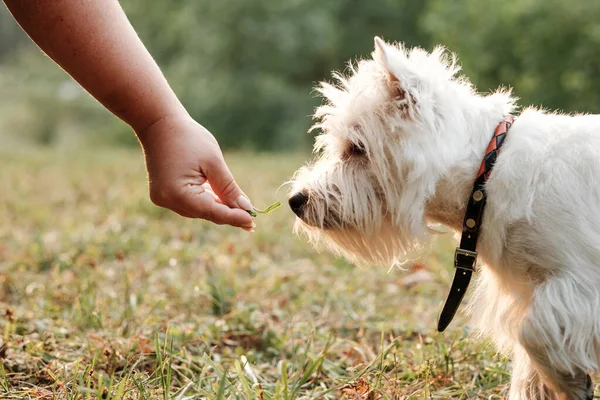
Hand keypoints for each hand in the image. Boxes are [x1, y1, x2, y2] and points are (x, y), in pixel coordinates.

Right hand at [137, 114, 254, 230]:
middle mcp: (167, 201)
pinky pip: (189, 203)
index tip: (252, 222)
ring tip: (238, 207)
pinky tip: (220, 198)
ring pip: (197, 210)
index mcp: (178, 193)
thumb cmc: (189, 138)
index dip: (234, 217)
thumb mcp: (214, 163)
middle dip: (227, 214)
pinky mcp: (162, 194)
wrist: (159, 123)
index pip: (212, 212)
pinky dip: (205, 201)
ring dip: (216, 208)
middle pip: (205, 213)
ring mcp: (162, 198)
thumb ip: (229, 188)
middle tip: (251, 218)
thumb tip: (246, 209)